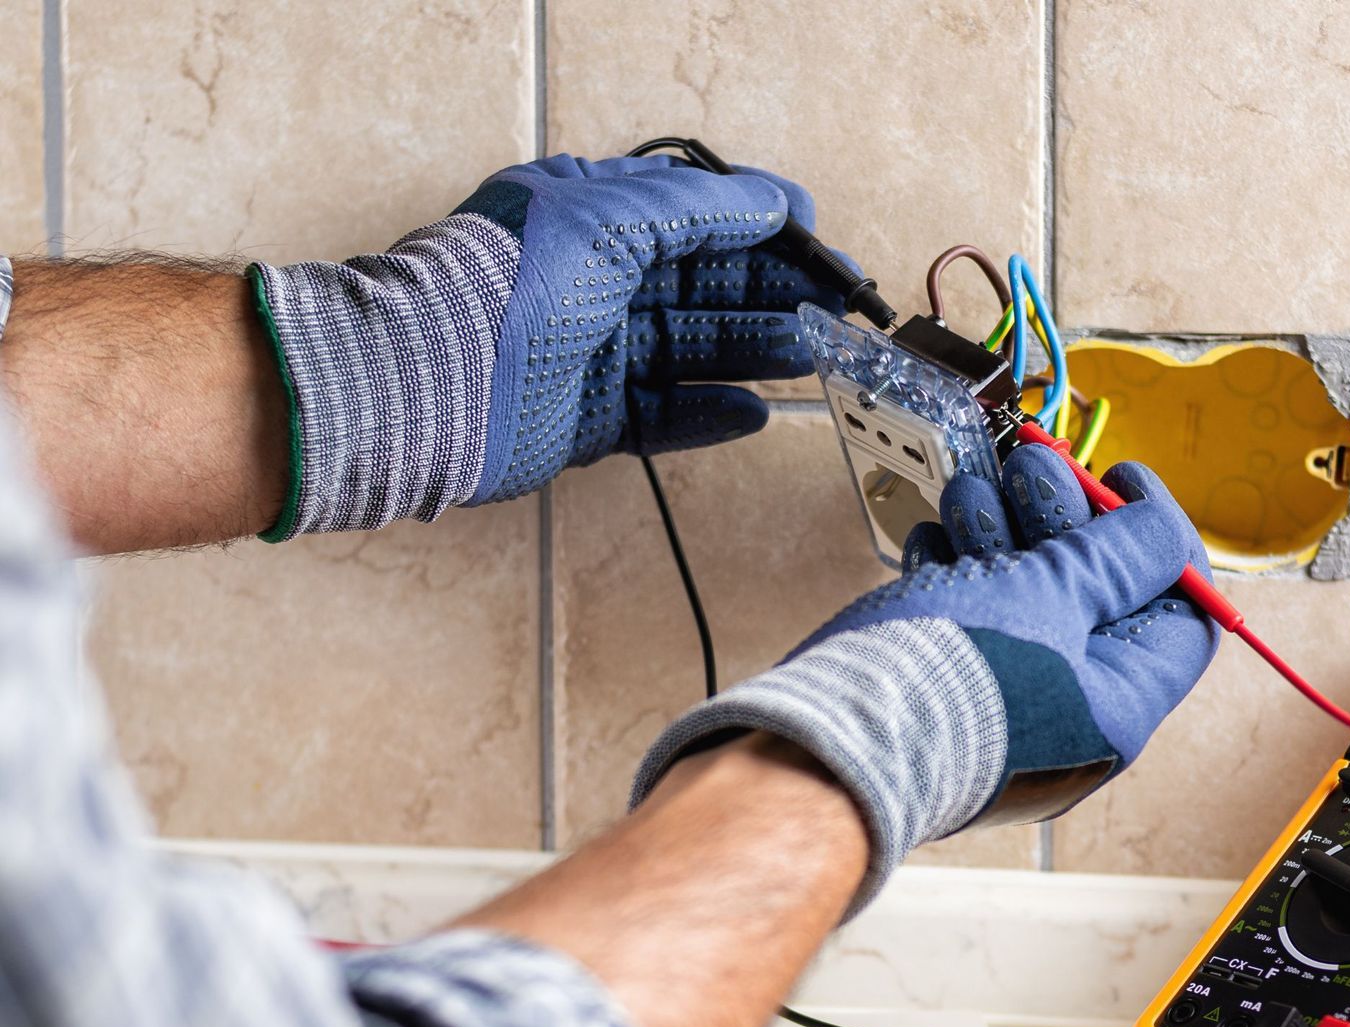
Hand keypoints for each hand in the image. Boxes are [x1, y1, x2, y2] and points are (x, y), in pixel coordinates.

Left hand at [249, 153, 848, 537]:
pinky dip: (707, 414)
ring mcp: (590, 353)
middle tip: (833, 306)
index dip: (755, 222)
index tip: (814, 235)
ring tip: (812, 355)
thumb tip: (771, 200)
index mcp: (589, 216)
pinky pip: (663, 415)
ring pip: (690, 349)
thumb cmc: (508, 282)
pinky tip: (754, 411)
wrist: (431, 380)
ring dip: (753, 349)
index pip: (689, 212)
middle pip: (699, 285)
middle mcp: (591, 281)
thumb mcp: (610, 216)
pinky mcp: (587, 419)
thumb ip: (696, 207)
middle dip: (769, 292)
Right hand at [631, 446, 1220, 908]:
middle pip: (1095, 596)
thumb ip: (1116, 559)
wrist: (830, 743)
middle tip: (1034, 469)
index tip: (1121, 481)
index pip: (1182, 617)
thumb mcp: (1054, 597)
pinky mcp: (944, 690)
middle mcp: (1069, 714)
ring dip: (1002, 530)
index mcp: (1118, 707)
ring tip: (972, 495)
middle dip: (1064, 518)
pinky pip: (968, 618)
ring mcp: (1002, 703)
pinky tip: (935, 542)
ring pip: (1023, 597)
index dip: (1161, 541)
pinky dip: (956, 568)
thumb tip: (1162, 533)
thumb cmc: (951, 682)